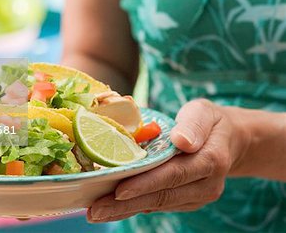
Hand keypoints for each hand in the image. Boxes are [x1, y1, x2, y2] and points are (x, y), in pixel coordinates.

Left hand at [87, 99, 251, 222]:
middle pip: (162, 196)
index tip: (118, 191)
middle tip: (95, 210)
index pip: (174, 175)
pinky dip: (134, 206)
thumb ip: (193, 124)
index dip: (145, 184)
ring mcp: (197, 196)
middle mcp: (206, 185)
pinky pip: (158, 204)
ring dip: (125, 210)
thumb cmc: (209, 122)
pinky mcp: (187, 201)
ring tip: (96, 212)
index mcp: (211, 160)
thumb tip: (182, 141)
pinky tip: (112, 207)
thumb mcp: (203, 112)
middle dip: (126, 205)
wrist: (229, 141)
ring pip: (157, 205)